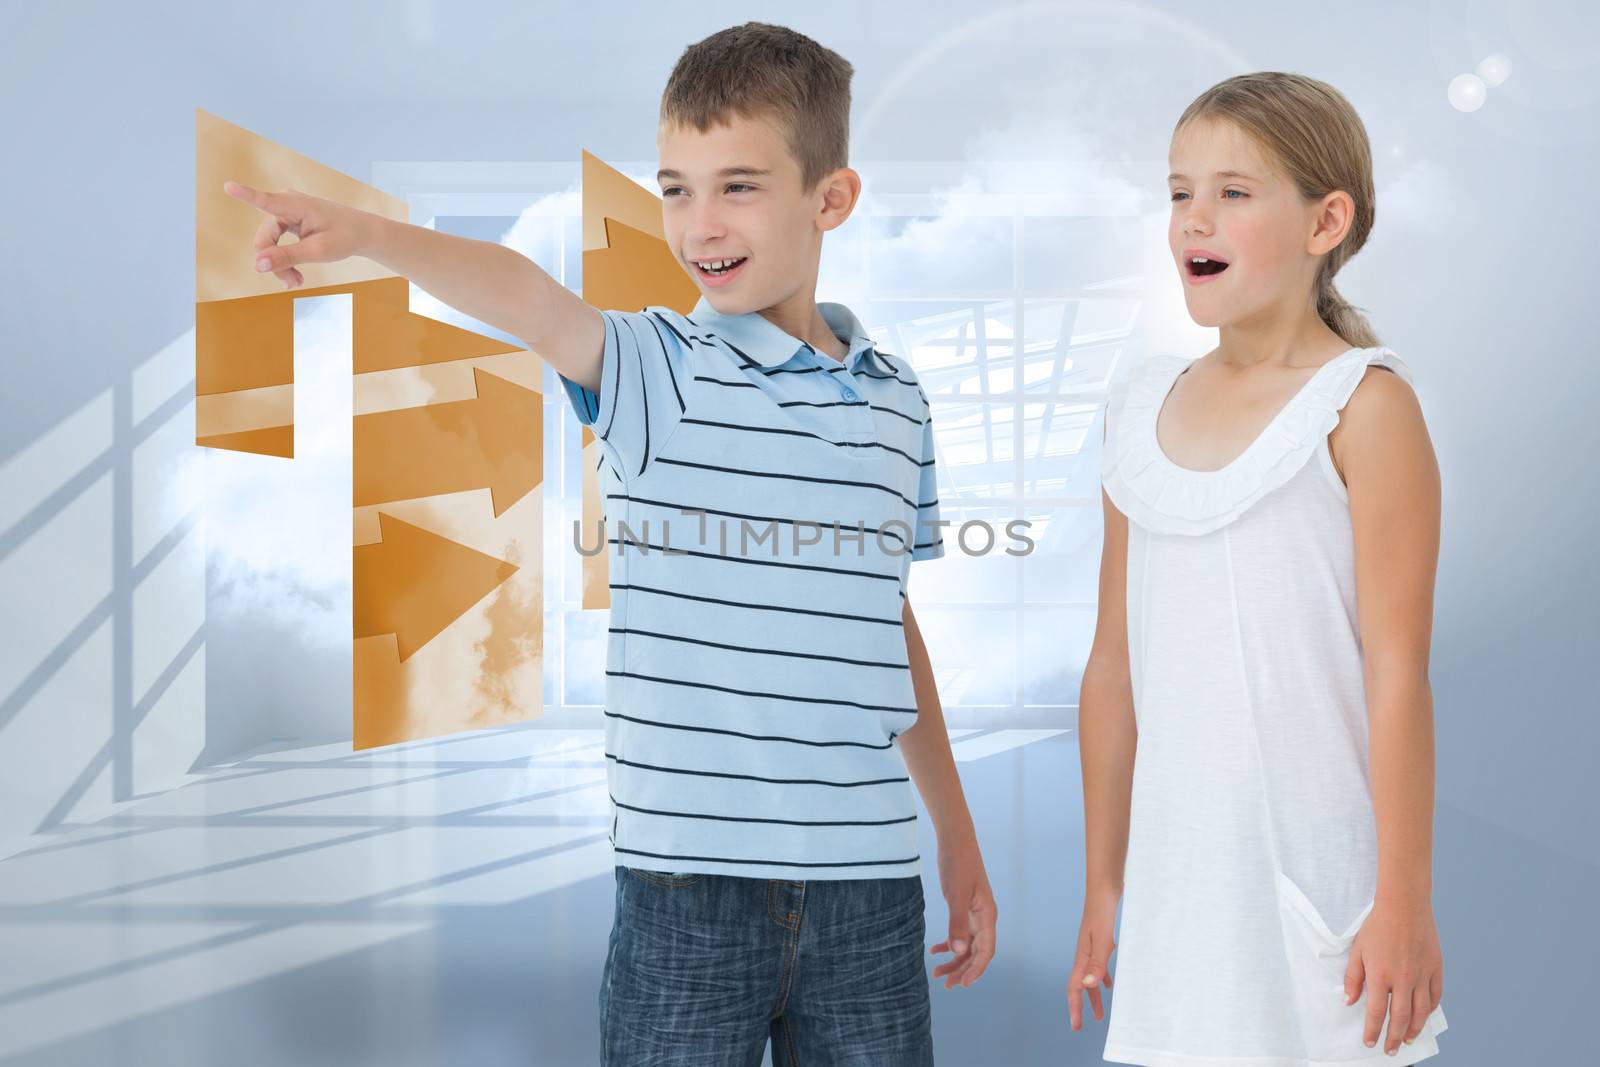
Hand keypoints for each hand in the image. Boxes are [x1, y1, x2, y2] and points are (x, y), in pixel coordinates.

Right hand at [222, 181, 377, 289]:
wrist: (362, 233)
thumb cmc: (344, 237)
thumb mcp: (318, 251)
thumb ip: (287, 257)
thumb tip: (257, 265)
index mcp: (296, 205)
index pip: (266, 201)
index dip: (245, 195)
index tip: (228, 185)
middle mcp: (287, 203)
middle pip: (265, 238)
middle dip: (275, 263)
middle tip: (293, 285)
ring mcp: (286, 211)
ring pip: (270, 243)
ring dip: (280, 264)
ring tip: (296, 283)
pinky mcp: (288, 220)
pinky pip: (277, 242)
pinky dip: (285, 259)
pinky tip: (295, 276)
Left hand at [928, 835, 996, 988]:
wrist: (955, 840)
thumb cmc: (958, 864)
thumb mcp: (955, 894)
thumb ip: (957, 923)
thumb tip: (958, 951)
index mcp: (987, 915)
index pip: (986, 951)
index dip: (976, 969)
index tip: (962, 984)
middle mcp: (984, 917)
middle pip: (976, 952)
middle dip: (962, 969)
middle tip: (945, 984)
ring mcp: (974, 913)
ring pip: (967, 945)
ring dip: (954, 960)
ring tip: (937, 973)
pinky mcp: (964, 907)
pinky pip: (959, 933)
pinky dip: (949, 943)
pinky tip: (935, 949)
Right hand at [1067, 889, 1117, 1031]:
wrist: (1105, 885)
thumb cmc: (1102, 908)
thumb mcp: (1102, 938)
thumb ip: (1096, 962)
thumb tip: (1088, 986)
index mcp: (1082, 954)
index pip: (1075, 987)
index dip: (1075, 1008)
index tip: (1076, 1026)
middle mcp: (1084, 952)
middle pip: (1081, 985)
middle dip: (1082, 1006)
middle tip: (1083, 1025)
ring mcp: (1092, 945)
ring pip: (1090, 977)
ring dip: (1093, 995)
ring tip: (1100, 1012)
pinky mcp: (1101, 939)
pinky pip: (1099, 965)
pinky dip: (1102, 977)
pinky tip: (1110, 982)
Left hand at [1344, 893, 1443, 1055]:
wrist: (1404, 905)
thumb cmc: (1377, 926)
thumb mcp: (1358, 950)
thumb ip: (1353, 978)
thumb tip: (1349, 1001)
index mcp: (1381, 975)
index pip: (1376, 1012)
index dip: (1372, 1030)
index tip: (1369, 1042)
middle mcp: (1403, 979)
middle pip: (1400, 1018)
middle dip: (1394, 1037)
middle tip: (1391, 1051)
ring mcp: (1422, 974)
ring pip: (1421, 1011)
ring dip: (1414, 1029)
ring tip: (1408, 1039)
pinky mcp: (1436, 968)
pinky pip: (1435, 995)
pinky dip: (1430, 1009)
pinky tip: (1424, 1016)